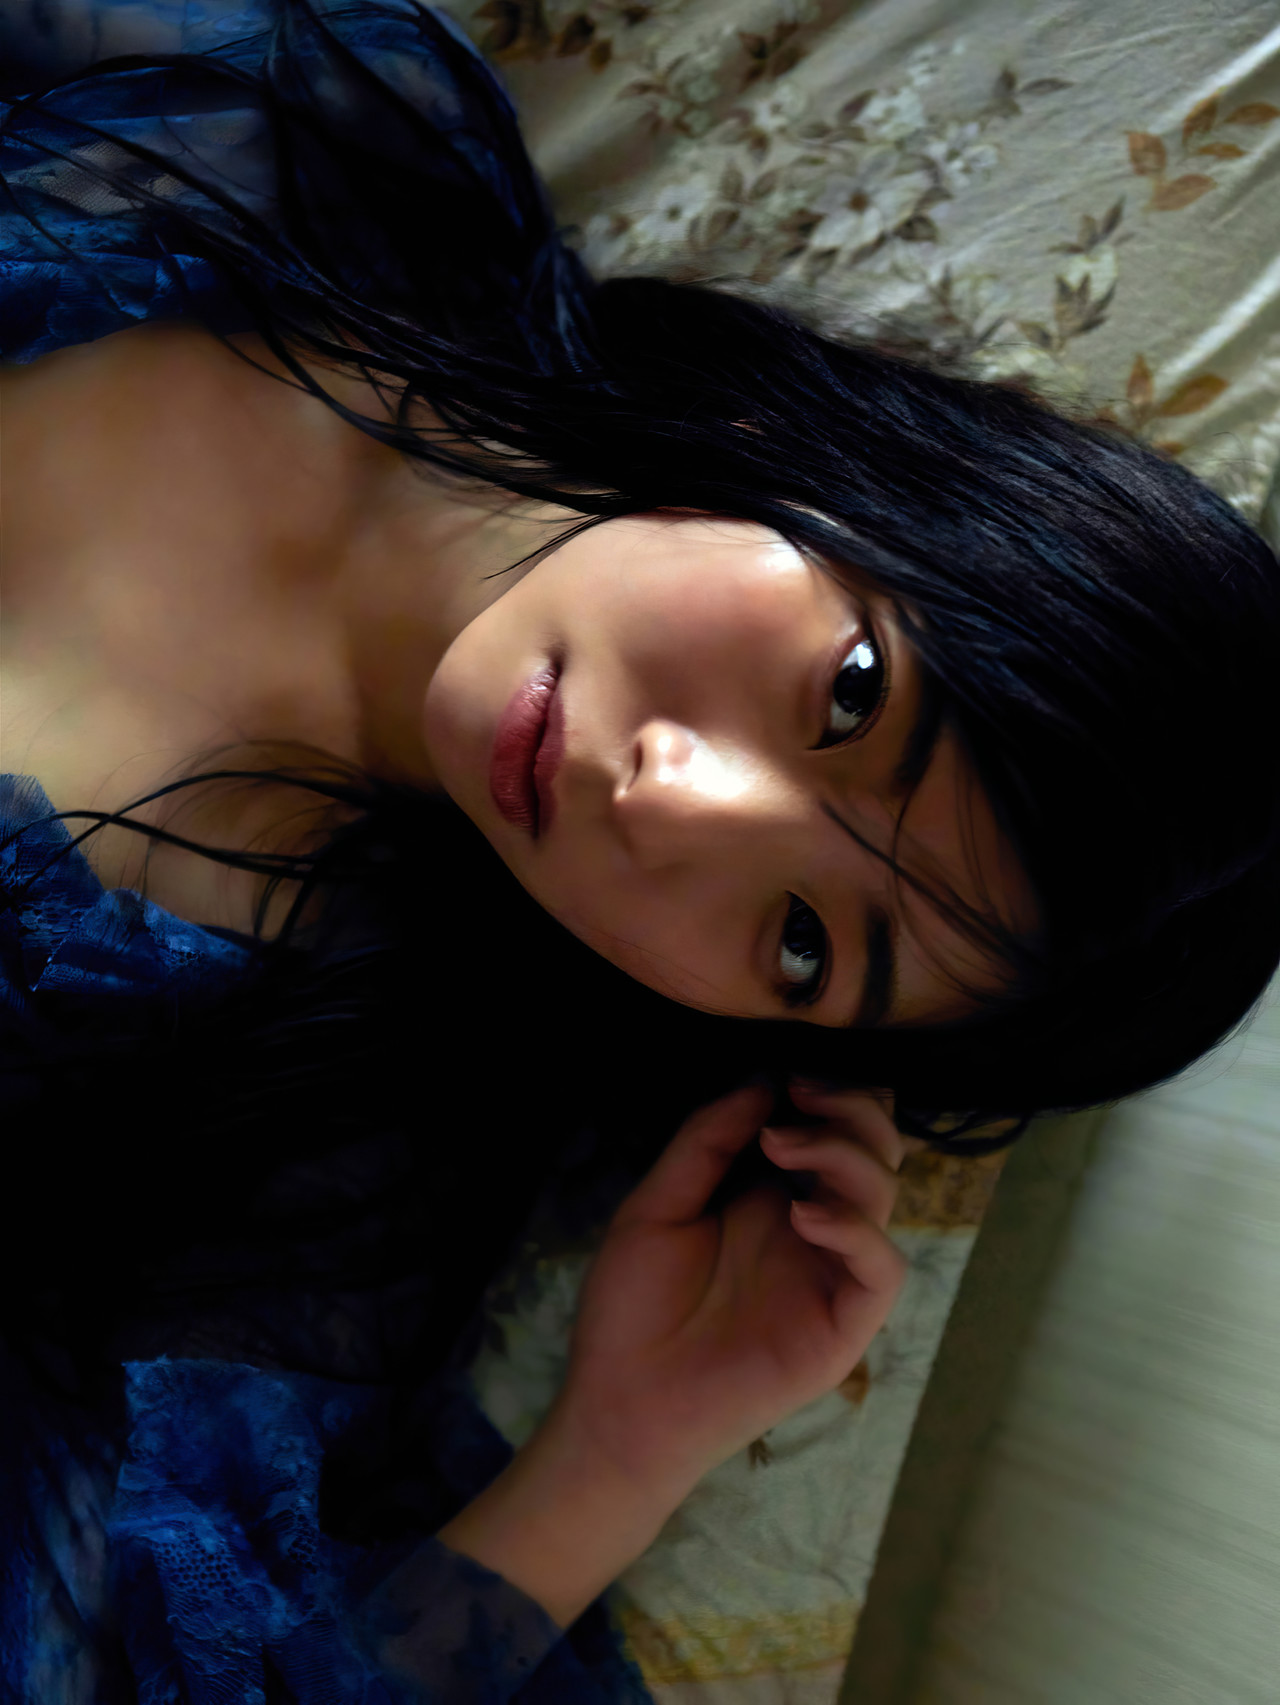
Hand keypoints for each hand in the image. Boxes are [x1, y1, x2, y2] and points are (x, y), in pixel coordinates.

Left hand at [550, 1078, 910, 1499]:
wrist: (620, 1401)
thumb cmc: (632, 1309)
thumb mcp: (657, 1204)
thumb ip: (706, 1141)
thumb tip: (761, 1081)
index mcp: (774, 1199)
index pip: (836, 1131)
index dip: (830, 1094)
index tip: (790, 1076)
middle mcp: (813, 1230)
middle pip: (875, 1153)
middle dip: (851, 1110)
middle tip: (802, 1096)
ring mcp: (831, 1276)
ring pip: (884, 1198)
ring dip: (845, 1155)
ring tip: (783, 1146)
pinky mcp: (843, 1327)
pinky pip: (883, 1271)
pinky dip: (856, 1232)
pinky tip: (805, 1216)